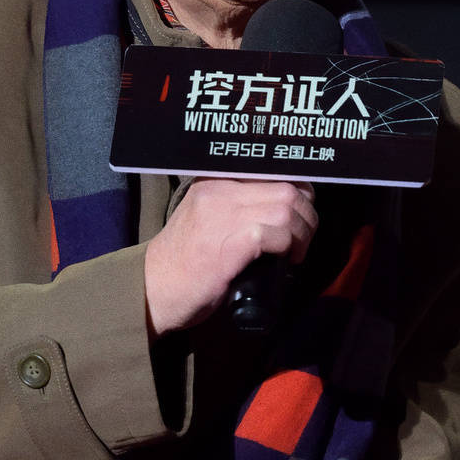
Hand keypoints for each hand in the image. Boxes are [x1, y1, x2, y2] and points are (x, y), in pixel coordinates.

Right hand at [144, 178, 317, 335]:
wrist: (153, 289)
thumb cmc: (184, 260)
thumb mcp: (206, 217)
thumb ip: (236, 204)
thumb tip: (285, 207)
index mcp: (215, 180)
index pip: (273, 170)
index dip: (299, 190)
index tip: (302, 212)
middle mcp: (219, 191)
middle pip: (287, 187)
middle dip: (306, 214)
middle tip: (303, 238)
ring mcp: (223, 215)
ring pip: (286, 208)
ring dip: (302, 233)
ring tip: (296, 251)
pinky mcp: (228, 244)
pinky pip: (275, 233)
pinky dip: (288, 246)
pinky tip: (286, 261)